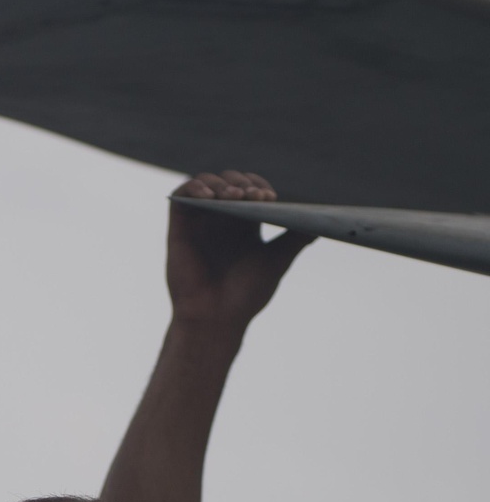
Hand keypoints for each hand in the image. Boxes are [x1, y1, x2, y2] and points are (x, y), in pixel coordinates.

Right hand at [166, 171, 313, 330]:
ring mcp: (199, 222)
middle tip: (253, 195)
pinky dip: (194, 187)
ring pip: (206, 183)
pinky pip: (182, 195)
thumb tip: (322, 222)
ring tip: (234, 196)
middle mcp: (221, 220)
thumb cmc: (245, 296)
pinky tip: (210, 196)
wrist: (215, 320)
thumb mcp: (277, 261)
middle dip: (242, 182)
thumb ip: (296, 239)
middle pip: (229, 182)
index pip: (250, 190)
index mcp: (244, 225)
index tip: (268, 197)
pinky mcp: (179, 227)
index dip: (258, 185)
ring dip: (220, 182)